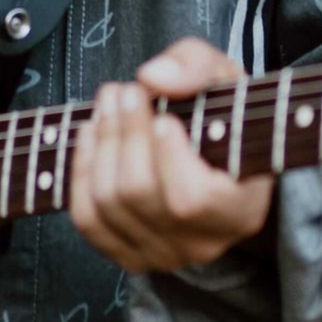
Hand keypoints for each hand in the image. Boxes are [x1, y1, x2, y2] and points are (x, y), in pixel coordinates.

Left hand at [69, 36, 273, 274]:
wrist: (214, 152)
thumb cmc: (222, 117)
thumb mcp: (225, 77)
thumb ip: (196, 66)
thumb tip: (154, 77)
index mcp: (240, 210)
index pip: (193, 199)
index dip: (169, 157)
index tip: (164, 118)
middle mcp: (203, 243)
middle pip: (139, 193)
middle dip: (124, 133)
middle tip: (124, 90)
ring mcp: (163, 254)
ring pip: (109, 203)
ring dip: (100, 143)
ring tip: (108, 103)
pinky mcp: (129, 254)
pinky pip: (89, 220)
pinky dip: (81, 171)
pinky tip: (90, 134)